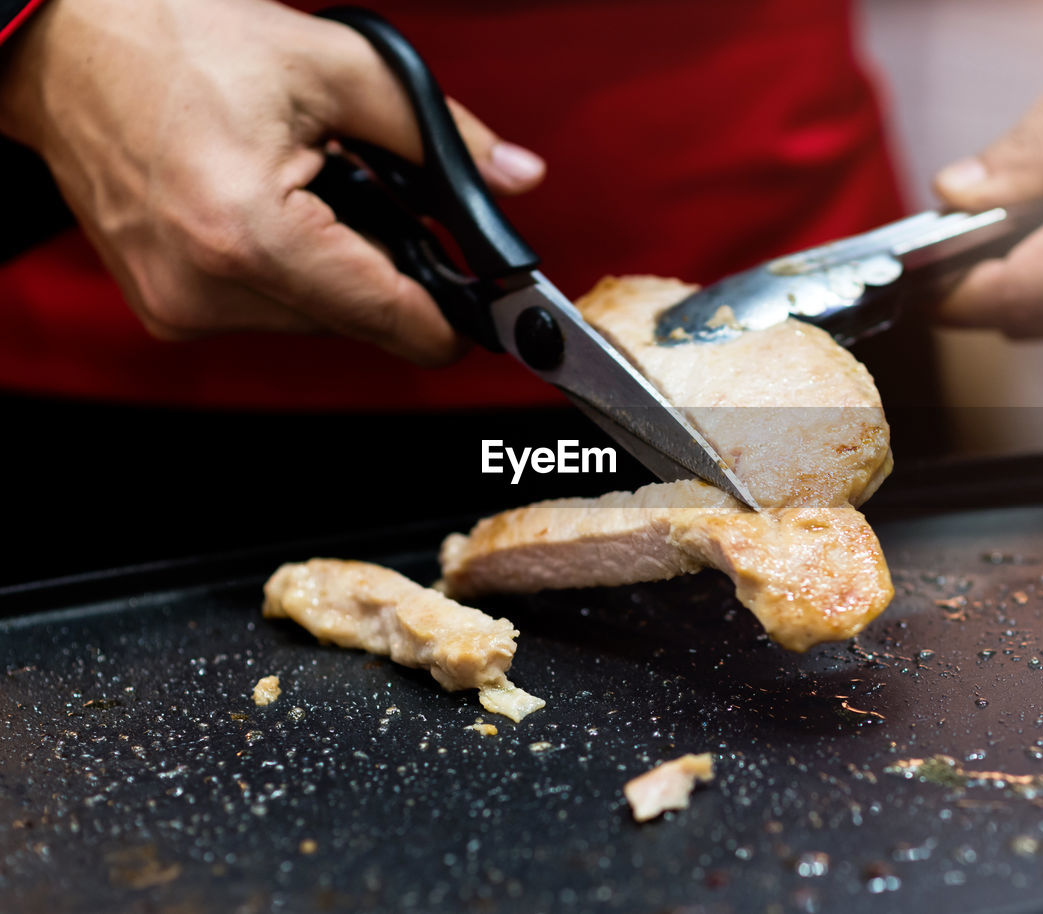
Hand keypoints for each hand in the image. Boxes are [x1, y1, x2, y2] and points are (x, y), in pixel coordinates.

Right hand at [0, 0, 544, 363]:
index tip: (485, 313)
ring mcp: (180, 306)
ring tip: (306, 186)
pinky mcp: (166, 307)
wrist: (68, 39)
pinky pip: (268, 308)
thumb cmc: (175, 37)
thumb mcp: (335, 65)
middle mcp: (209, 290)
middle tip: (368, 192)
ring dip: (333, 264)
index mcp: (250, 235)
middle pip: (356, 317)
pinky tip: (271, 206)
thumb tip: (513, 178)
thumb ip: (438, 133)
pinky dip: (288, 268)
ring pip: (315, 316)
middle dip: (382, 264)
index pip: (390, 317)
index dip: (450, 317)